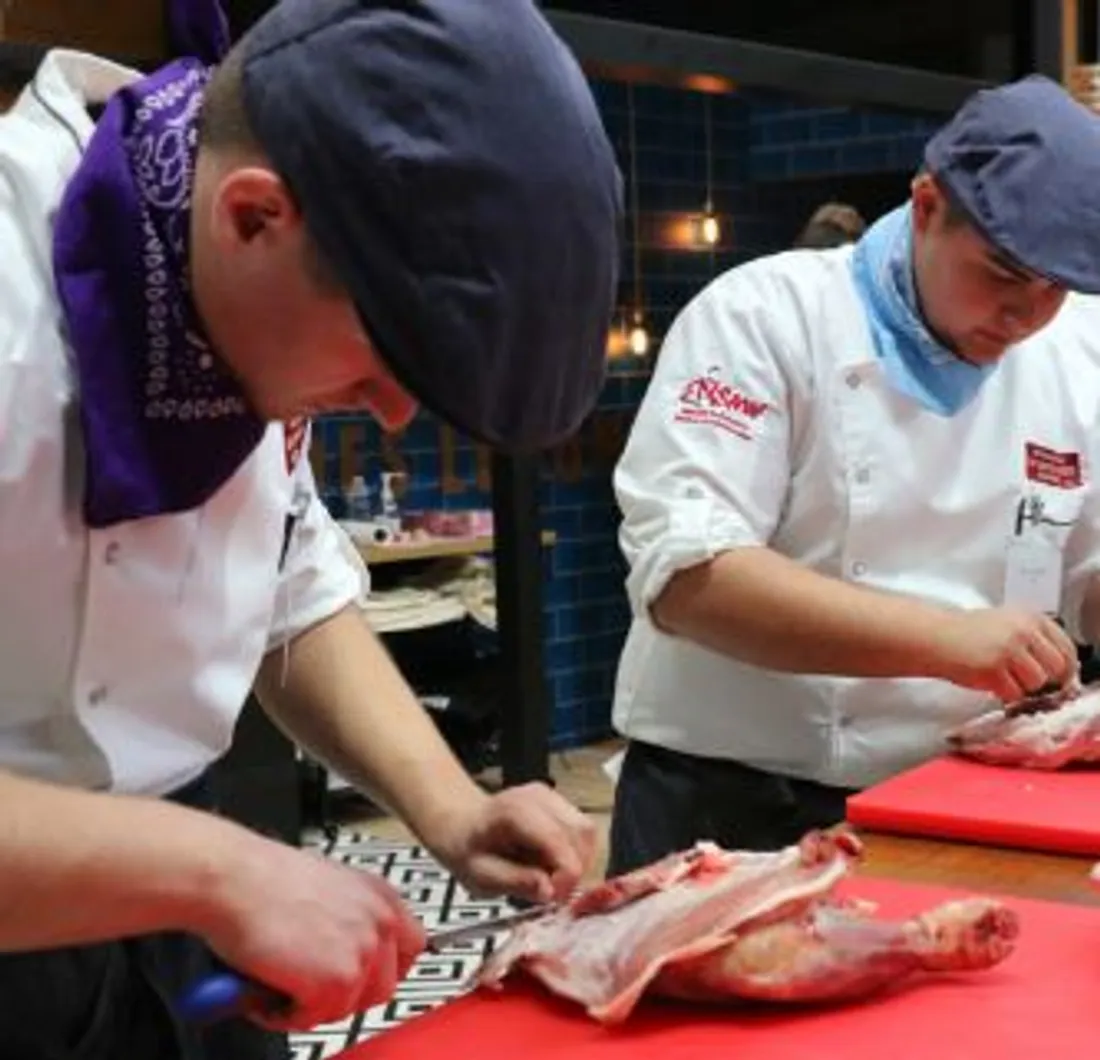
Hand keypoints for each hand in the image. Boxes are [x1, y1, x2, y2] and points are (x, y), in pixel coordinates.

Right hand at [199, 836, 425, 1030]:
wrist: (235, 878)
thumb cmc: (266, 877)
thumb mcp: (331, 884)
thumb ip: (352, 916)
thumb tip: (347, 947)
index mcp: (381, 896)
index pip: (412, 946)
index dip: (384, 968)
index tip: (362, 977)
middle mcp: (379, 922)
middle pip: (384, 986)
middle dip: (346, 995)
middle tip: (311, 989)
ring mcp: (361, 953)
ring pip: (348, 1008)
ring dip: (311, 1006)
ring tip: (280, 984)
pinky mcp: (335, 982)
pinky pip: (313, 1019)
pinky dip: (284, 1014)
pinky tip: (266, 989)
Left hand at [424, 782, 597, 904]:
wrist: (462, 824)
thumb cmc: (467, 848)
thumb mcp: (480, 875)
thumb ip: (515, 882)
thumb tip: (548, 891)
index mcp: (516, 812)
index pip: (560, 841)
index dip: (567, 875)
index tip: (555, 897)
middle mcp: (539, 797)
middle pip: (582, 834)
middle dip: (575, 869)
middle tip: (553, 892)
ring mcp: (552, 796)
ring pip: (588, 831)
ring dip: (578, 861)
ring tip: (549, 877)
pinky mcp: (559, 802)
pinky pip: (582, 831)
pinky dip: (574, 853)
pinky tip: (551, 864)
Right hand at [930, 607, 1078, 702]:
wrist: (935, 637)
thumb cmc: (967, 633)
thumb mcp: (1007, 623)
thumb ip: (1034, 638)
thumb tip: (1060, 668)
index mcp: (1030, 617)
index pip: (1066, 646)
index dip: (1063, 665)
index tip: (1056, 675)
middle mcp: (1023, 630)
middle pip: (1057, 667)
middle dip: (1044, 678)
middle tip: (1025, 679)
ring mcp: (1009, 649)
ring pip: (1036, 683)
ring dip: (1021, 686)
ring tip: (1002, 677)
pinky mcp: (994, 668)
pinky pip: (1014, 693)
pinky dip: (1003, 693)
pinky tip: (989, 681)